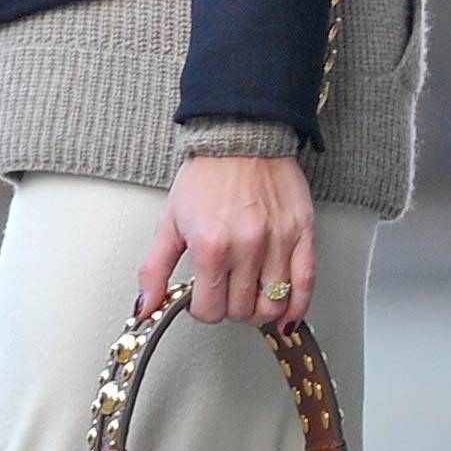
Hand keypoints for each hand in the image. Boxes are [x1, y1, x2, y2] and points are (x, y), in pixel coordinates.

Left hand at [136, 153, 315, 328]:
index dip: (202, 310)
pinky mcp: (303, 233)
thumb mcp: (170, 221)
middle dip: (229, 309)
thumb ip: (154, 270)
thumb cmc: (207, 174)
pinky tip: (285, 314)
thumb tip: (145, 307)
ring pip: (273, 305)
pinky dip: (295, 307)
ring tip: (250, 298)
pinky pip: (306, 284)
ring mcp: (278, 241)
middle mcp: (246, 246)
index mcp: (210, 245)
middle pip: (241, 311)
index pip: (210, 310)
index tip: (202, 298)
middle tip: (225, 293)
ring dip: (259, 311)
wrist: (241, 136)